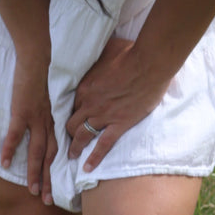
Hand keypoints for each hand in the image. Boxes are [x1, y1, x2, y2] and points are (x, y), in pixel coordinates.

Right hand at [2, 50, 57, 205]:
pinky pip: (16, 134)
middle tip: (46, 199)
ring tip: (31, 189)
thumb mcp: (41, 102)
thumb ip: (40, 117)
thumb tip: (35, 129)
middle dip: (48, 179)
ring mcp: (34, 118)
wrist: (34, 62)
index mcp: (49, 121)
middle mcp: (45, 122)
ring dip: (34, 172)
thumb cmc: (35, 80)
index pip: (54, 150)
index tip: (53, 187)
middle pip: (49, 156)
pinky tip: (5, 162)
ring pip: (36, 151)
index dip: (54, 169)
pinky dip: (11, 150)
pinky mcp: (22, 111)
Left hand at [65, 36, 170, 171]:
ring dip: (74, 146)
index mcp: (85, 85)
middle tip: (66, 137)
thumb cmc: (129, 53)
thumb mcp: (107, 48)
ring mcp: (104, 115)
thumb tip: (95, 46)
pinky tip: (87, 168)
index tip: (70, 115)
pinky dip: (94, 158)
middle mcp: (90, 103)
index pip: (71, 102)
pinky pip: (103, 145)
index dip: (70, 110)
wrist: (148, 64)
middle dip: (67, 131)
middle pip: (71, 121)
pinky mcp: (119, 124)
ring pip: (82, 135)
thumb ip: (98, 53)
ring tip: (70, 156)